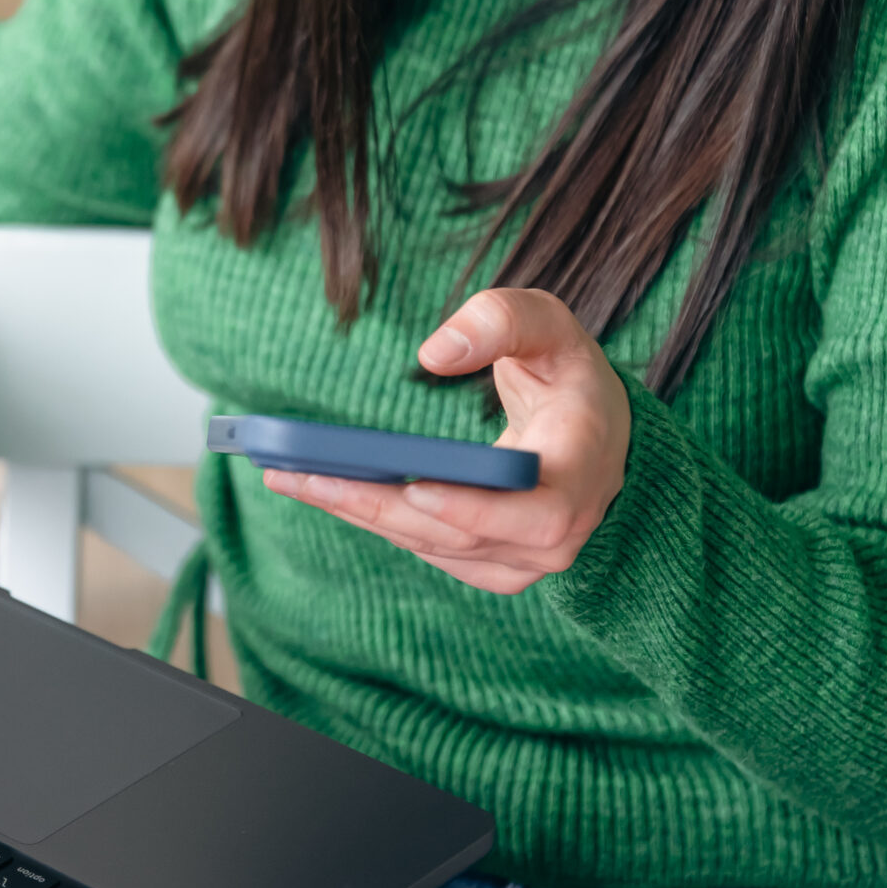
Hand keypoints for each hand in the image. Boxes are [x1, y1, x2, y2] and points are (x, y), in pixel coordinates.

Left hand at [262, 289, 630, 593]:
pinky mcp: (493, 567)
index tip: (416, 487)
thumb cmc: (570, 376)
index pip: (537, 514)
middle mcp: (556, 533)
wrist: (598, 439)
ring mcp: (524, 560)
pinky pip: (428, 552)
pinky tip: (325, 492)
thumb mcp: (553, 328)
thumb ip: (503, 320)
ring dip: (358, 513)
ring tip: (287, 476)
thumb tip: (435, 352)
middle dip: (375, 505)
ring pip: (432, 547)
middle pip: (458, 535)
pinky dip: (376, 522)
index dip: (475, 509)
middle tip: (299, 474)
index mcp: (581, 473)